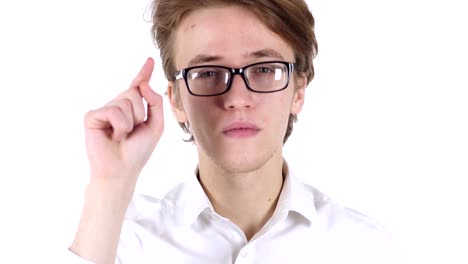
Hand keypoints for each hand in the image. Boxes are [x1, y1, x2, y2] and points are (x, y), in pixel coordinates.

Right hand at [84, 58, 163, 186]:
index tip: (150, 60)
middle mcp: (117, 106)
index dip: (144, 73)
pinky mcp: (92, 117)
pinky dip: (119, 126)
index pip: (138, 87)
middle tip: (132, 132)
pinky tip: (113, 136)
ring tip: (122, 136)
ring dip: (130, 122)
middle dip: (140, 113)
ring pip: (125, 102)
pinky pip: (112, 111)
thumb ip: (155, 103)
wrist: (122, 170)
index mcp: (132, 109)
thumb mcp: (156, 126)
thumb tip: (143, 84)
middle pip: (134, 92)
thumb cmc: (138, 151)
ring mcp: (103, 110)